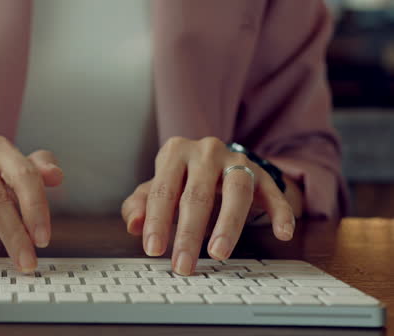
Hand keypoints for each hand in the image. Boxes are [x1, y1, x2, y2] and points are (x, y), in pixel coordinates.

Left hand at [120, 137, 295, 274]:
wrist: (218, 161)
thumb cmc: (181, 179)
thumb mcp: (158, 188)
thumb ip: (140, 205)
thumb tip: (134, 225)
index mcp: (175, 152)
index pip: (163, 190)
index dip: (157, 222)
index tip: (154, 250)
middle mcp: (206, 151)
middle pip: (197, 194)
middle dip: (189, 233)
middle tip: (183, 264)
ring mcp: (237, 160)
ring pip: (236, 191)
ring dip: (228, 225)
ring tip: (218, 253)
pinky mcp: (263, 174)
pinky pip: (274, 193)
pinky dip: (281, 213)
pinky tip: (282, 234)